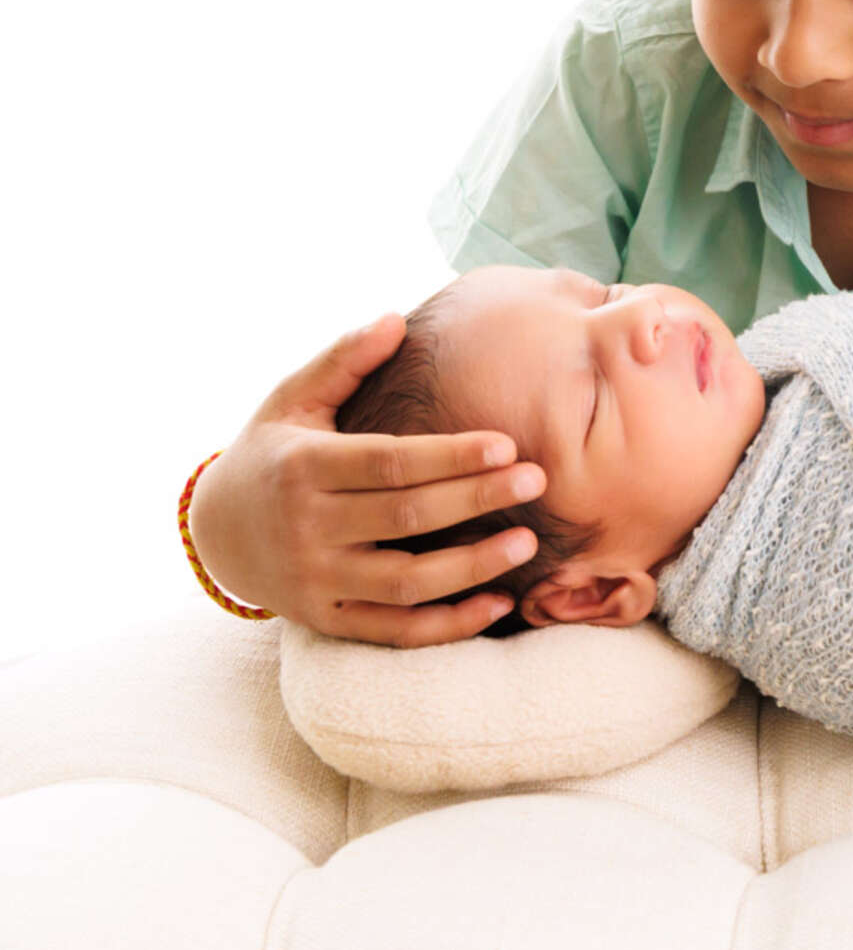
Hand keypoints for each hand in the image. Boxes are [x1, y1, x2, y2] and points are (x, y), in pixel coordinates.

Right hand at [187, 315, 546, 646]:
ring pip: (404, 583)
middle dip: (477, 499)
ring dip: (471, 568)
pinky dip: (447, 626)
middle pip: (405, 518)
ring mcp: (316, 581)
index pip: (389, 463)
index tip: (508, 444)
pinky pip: (393, 631)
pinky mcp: (326, 620)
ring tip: (527, 543)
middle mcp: (307, 528)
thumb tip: (396, 319)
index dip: (450, 456)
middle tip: (538, 480)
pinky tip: (499, 604)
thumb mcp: (293, 397)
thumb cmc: (273, 450)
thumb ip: (344, 358)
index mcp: (304, 468)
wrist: (217, 531)